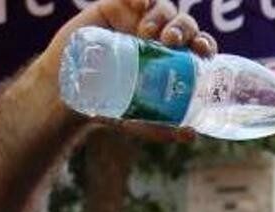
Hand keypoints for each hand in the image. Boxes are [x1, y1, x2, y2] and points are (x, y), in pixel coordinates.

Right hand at [40, 0, 218, 140]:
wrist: (70, 93)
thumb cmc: (109, 106)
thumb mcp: (139, 122)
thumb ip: (163, 128)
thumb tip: (192, 136)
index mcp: (172, 61)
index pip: (197, 47)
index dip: (205, 44)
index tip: (203, 51)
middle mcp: (159, 39)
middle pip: (184, 25)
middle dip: (184, 29)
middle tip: (171, 41)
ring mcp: (137, 21)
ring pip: (163, 8)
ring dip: (162, 17)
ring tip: (147, 32)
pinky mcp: (114, 7)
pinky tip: (139, 4)